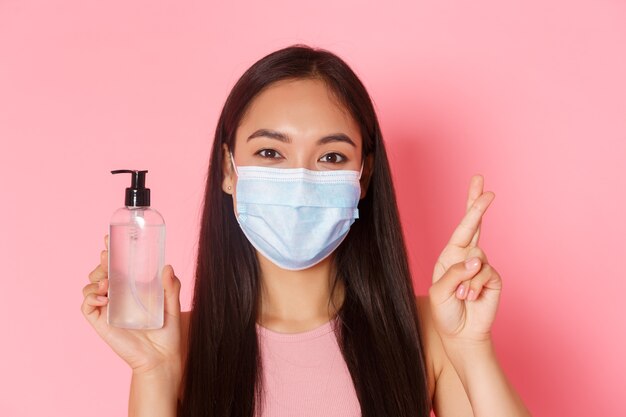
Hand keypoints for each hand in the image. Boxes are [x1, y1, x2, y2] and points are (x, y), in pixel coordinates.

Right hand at [81, 234, 182, 374]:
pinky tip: (104, 298)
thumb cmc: (167, 332)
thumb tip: (168, 267)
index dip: (111, 251)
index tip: (109, 238)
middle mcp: (118, 295)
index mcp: (133, 287)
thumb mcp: (173, 306)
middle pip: (101, 272)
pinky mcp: (101, 322)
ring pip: (90, 286)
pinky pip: (87, 306)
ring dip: (95, 279)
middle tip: (106, 257)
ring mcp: (108, 308)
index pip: (118, 265)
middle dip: (101, 262)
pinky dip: (91, 297)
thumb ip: (172, 287)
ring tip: (108, 282)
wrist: (161, 357)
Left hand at [428, 175, 501, 343]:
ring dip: (466, 280)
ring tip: (462, 296)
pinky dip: (475, 286)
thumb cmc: (445, 311)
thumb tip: (477, 259)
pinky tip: (472, 297)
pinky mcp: (493, 278)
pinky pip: (485, 274)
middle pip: (476, 226)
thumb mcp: (440, 291)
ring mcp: (482, 266)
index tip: (480, 185)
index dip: (472, 206)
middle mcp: (466, 257)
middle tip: (487, 189)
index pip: (462, 227)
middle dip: (479, 205)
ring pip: (477, 258)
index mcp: (450, 255)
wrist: (460, 334)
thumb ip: (456, 272)